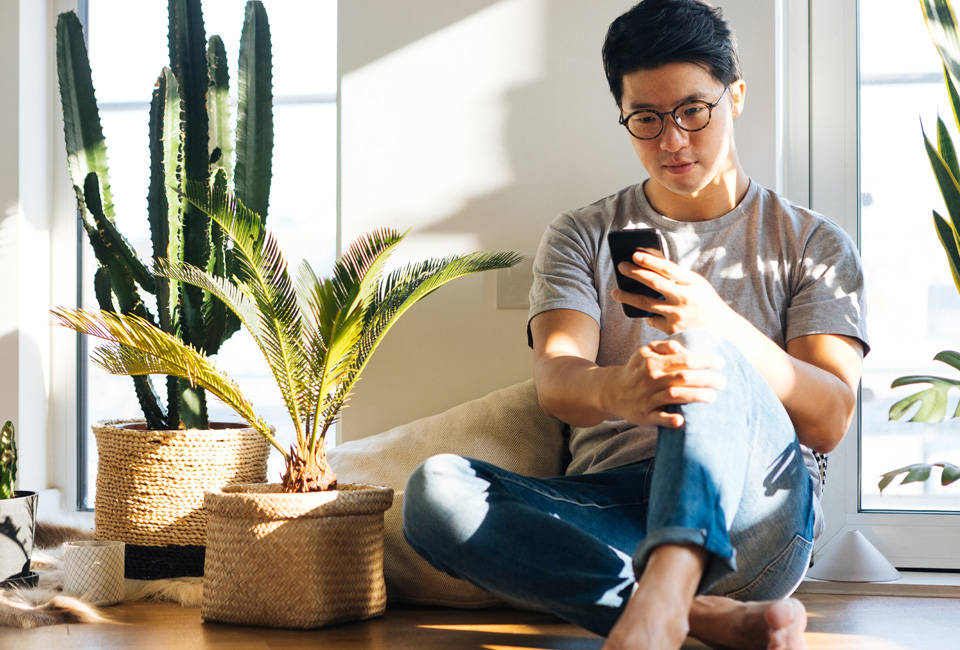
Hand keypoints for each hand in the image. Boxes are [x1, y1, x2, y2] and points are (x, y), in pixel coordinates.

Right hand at [607, 339, 725, 427]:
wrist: (613, 391)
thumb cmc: (637, 370)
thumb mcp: (646, 352)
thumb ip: (666, 347)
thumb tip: (685, 349)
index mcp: (653, 362)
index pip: (683, 360)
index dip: (704, 361)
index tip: (721, 362)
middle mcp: (650, 380)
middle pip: (682, 378)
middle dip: (706, 379)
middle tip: (723, 382)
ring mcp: (647, 399)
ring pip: (674, 396)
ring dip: (696, 396)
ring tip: (713, 396)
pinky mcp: (645, 416)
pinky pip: (658, 418)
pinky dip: (669, 420)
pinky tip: (682, 420)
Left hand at [612, 252, 737, 335]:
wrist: (725, 334)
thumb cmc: (707, 306)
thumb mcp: (699, 288)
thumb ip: (679, 279)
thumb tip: (650, 270)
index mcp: (693, 283)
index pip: (667, 268)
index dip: (649, 260)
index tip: (634, 254)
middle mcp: (685, 297)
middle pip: (653, 282)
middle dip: (634, 273)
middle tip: (620, 267)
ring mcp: (678, 315)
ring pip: (645, 303)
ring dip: (628, 297)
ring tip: (616, 292)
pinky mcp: (672, 330)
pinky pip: (652, 320)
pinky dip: (648, 316)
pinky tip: (644, 314)